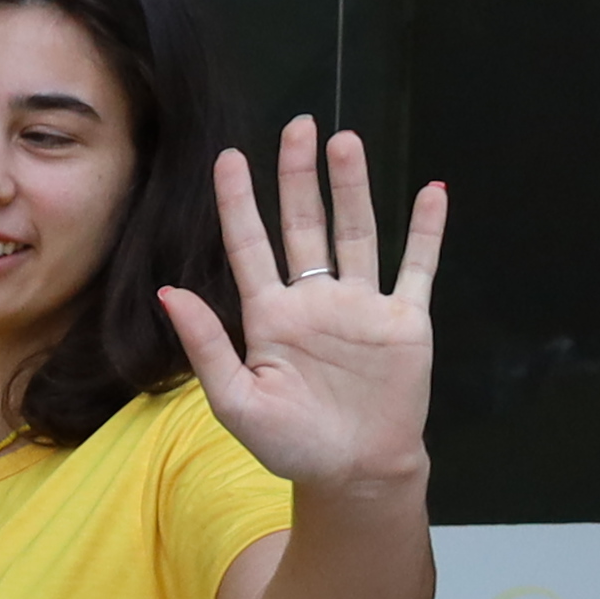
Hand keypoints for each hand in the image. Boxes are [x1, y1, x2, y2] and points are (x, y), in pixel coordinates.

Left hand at [164, 117, 444, 490]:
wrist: (353, 474)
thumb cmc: (290, 445)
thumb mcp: (236, 401)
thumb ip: (207, 344)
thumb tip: (168, 291)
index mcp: (270, 316)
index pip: (250, 245)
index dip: (240, 201)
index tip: (229, 157)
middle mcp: (315, 300)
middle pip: (305, 224)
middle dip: (299, 176)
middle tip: (299, 124)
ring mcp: (361, 306)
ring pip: (357, 232)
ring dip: (353, 187)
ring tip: (344, 142)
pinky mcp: (403, 320)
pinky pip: (417, 267)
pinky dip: (426, 231)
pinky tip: (431, 192)